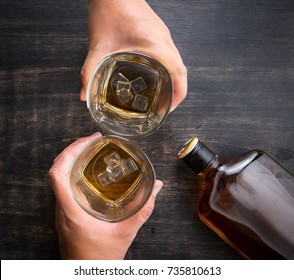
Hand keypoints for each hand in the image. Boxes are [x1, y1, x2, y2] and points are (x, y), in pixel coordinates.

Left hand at [49, 132, 162, 258]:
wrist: (86, 274)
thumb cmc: (101, 258)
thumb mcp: (126, 232)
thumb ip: (143, 209)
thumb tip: (156, 188)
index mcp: (71, 212)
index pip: (57, 174)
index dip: (70, 152)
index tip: (89, 141)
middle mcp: (61, 210)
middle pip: (57, 171)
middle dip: (73, 150)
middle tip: (92, 140)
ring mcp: (61, 212)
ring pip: (58, 179)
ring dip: (71, 160)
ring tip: (90, 150)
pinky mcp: (65, 215)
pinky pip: (63, 187)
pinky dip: (73, 173)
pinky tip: (88, 172)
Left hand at [80, 0, 186, 110]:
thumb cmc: (109, 10)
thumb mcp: (98, 44)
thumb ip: (90, 71)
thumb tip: (84, 94)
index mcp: (153, 43)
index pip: (177, 71)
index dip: (179, 92)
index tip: (171, 108)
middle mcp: (163, 39)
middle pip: (181, 69)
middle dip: (177, 91)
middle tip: (165, 106)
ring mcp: (163, 34)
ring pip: (178, 61)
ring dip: (175, 80)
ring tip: (163, 95)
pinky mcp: (159, 31)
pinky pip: (171, 53)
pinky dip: (169, 69)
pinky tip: (157, 76)